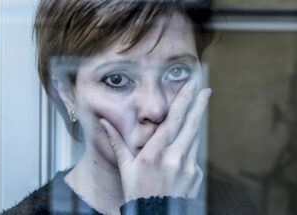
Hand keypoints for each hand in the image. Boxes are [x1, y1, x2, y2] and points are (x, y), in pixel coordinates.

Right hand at [100, 80, 210, 201]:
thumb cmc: (138, 193)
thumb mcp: (125, 168)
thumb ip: (117, 142)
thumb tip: (104, 123)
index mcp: (155, 153)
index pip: (172, 120)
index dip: (183, 100)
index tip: (191, 86)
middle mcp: (174, 157)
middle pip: (191, 124)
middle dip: (199, 104)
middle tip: (206, 90)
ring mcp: (188, 166)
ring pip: (194, 137)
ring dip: (194, 123)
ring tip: (195, 112)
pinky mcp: (196, 174)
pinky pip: (195, 153)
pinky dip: (190, 146)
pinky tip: (182, 149)